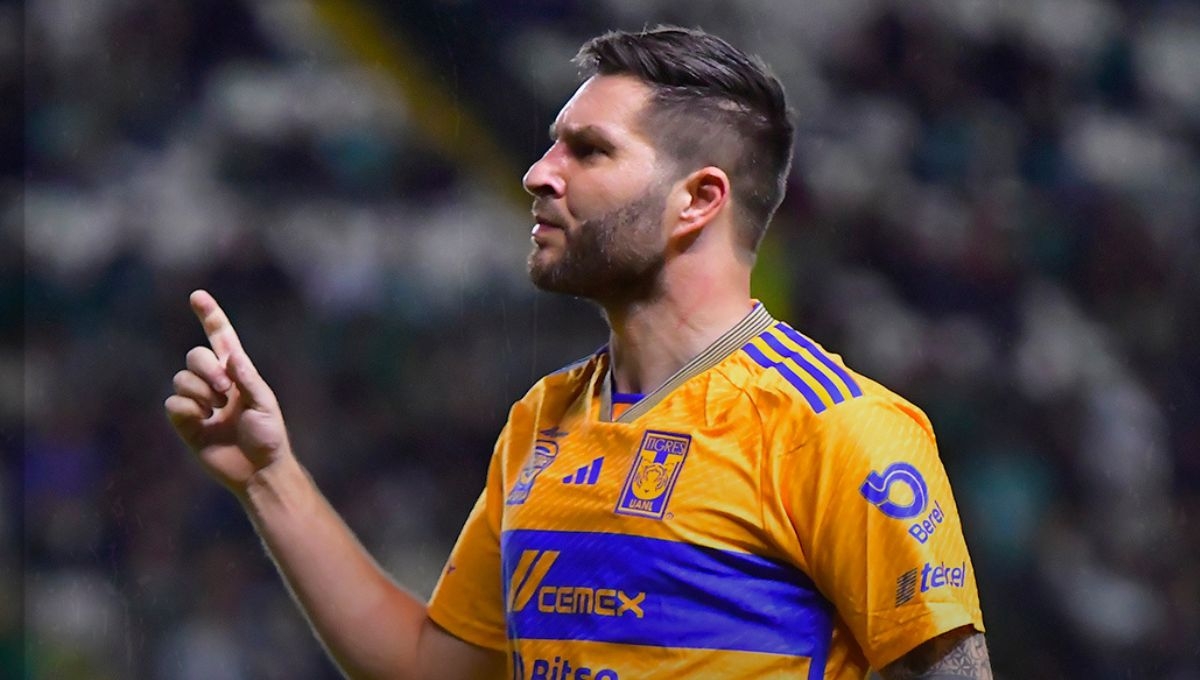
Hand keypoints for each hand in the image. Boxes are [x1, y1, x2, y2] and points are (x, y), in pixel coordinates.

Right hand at [165, 290, 292, 494]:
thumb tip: (229, 355)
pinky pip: (173, 403)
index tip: (197, 295)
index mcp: (238, 374)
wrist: (259, 471)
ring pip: (181, 378)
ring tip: (217, 409)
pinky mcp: (186, 424)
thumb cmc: (269, 437)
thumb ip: (247, 378)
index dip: (210, 316)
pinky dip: (187, 408)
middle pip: (194, 356)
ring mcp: (199, 403)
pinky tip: (203, 421)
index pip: (221, 339)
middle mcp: (216, 384)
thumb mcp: (264, 403)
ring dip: (199, 390)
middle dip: (206, 369)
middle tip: (226, 391)